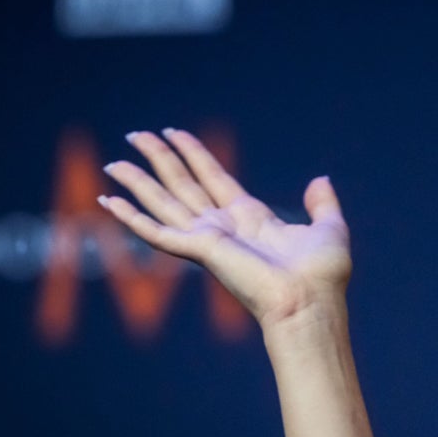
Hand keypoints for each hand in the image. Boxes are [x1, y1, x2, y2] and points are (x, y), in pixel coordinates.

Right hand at [99, 128, 351, 331]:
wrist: (312, 302)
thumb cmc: (323, 277)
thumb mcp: (329, 229)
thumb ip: (322, 204)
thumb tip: (320, 180)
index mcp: (251, 219)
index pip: (214, 178)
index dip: (194, 154)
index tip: (174, 133)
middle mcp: (224, 228)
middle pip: (183, 184)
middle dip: (159, 158)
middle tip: (134, 135)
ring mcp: (208, 239)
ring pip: (164, 201)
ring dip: (137, 181)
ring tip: (112, 161)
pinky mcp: (200, 251)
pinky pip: (157, 232)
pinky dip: (132, 218)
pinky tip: (108, 203)